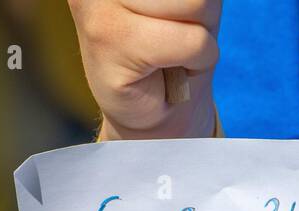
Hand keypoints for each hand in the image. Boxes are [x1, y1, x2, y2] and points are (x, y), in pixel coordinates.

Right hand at [68, 0, 220, 139]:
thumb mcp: (189, 2)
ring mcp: (97, 3)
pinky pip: (192, 42)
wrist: (157, 112)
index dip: (197, 1)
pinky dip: (199, 60)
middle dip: (201, 10)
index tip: (175, 13)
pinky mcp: (109, 38)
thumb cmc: (176, 47)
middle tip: (176, 33)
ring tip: (173, 47)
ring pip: (197, 3)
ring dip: (200, 34)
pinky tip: (172, 67)